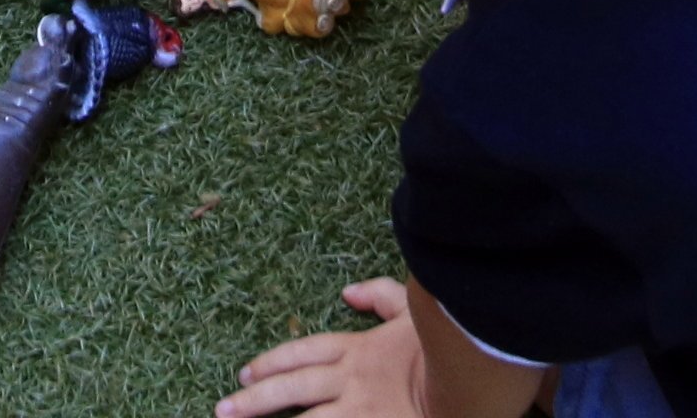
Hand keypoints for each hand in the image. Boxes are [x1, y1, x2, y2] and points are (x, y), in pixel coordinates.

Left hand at [221, 282, 427, 417]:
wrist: (473, 379)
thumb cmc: (446, 345)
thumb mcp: (413, 312)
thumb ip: (380, 296)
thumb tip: (348, 290)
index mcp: (357, 349)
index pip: (303, 353)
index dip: (272, 362)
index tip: (246, 372)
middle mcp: (351, 380)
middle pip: (292, 388)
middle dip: (254, 400)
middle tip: (223, 409)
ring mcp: (360, 411)